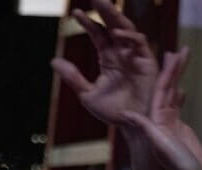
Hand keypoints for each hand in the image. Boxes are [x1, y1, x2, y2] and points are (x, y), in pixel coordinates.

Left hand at [51, 0, 158, 126]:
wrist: (132, 126)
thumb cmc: (114, 112)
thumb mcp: (87, 94)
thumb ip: (73, 77)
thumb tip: (54, 61)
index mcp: (109, 59)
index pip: (98, 35)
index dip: (88, 23)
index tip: (75, 13)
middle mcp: (122, 53)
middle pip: (113, 26)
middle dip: (105, 11)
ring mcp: (135, 56)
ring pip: (126, 30)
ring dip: (116, 16)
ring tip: (103, 4)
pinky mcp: (147, 62)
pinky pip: (139, 44)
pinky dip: (129, 37)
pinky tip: (115, 33)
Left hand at [120, 48, 201, 169]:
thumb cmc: (176, 165)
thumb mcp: (158, 144)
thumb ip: (144, 128)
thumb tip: (125, 113)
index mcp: (154, 121)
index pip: (159, 91)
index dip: (164, 73)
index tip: (169, 56)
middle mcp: (159, 120)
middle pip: (165, 89)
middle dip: (172, 70)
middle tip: (177, 51)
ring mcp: (169, 124)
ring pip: (172, 95)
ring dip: (176, 78)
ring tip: (180, 60)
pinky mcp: (178, 130)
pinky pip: (177, 107)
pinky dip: (179, 94)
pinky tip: (179, 86)